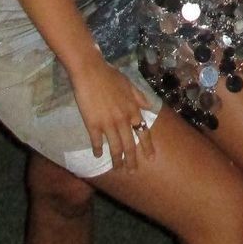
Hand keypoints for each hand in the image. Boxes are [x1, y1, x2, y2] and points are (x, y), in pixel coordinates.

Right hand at [70, 56, 155, 172]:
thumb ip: (139, 97)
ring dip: (117, 160)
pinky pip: (97, 142)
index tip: (151, 158)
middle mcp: (123, 119)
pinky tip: (97, 155)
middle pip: (129, 144)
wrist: (91, 71)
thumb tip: (149, 106)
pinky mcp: (93, 124)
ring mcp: (108, 123)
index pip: (143, 132)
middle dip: (132, 160)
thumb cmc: (110, 76)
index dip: (147, 146)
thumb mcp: (129, 84)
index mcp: (133, 109)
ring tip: (118, 169)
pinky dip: (97, 150)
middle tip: (133, 172)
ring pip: (115, 147)